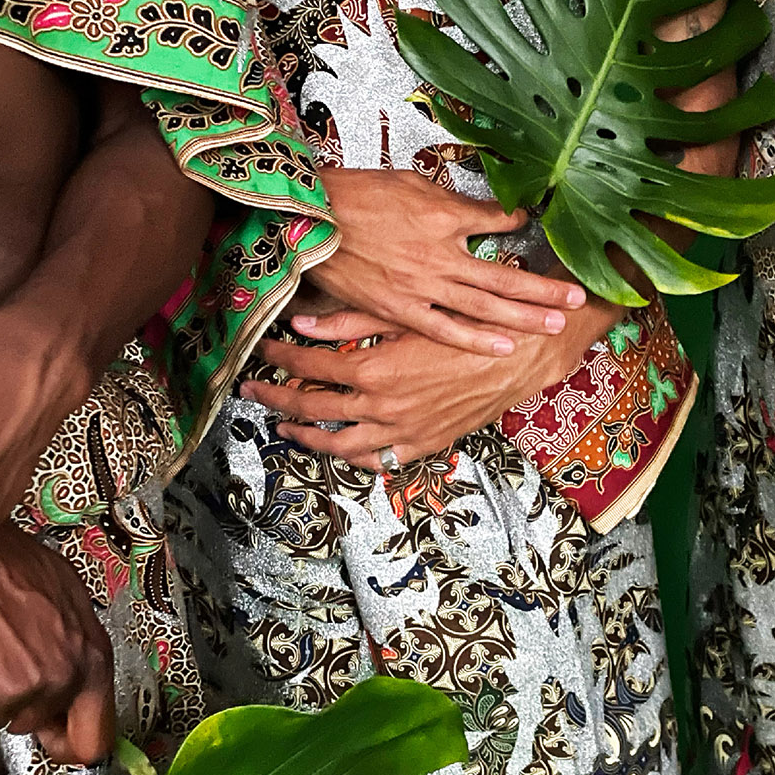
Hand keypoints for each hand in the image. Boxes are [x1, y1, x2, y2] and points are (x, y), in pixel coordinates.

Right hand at [0, 524, 114, 764]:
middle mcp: (53, 680)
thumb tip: (75, 682)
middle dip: (14, 701)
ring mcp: (4, 691)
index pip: (94, 739)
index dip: (69, 744)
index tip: (55, 741)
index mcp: (88, 658)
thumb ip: (75, 648)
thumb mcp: (67, 600)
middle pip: (31, 724)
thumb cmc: (3, 563)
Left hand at [239, 306, 612, 468]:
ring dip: (306, 435)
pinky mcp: (424, 444)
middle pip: (312, 409)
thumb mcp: (408, 314)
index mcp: (375, 371)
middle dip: (275, 398)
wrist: (521, 356)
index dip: (279, 359)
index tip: (262, 350)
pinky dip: (352, 456)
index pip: (309, 368)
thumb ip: (352, 322)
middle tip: (252, 391)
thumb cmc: (467, 325)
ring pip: (339, 444)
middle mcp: (383, 408)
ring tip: (285, 426)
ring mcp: (403, 432)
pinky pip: (378, 460)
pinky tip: (338, 446)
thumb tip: (302, 321)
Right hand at [307, 169, 586, 356]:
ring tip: (556, 324)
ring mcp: (423, 285)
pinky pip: (445, 328)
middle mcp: (441, 254)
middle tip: (577, 297)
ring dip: (524, 317)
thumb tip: (485, 210)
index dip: (521, 228)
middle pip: (504, 275)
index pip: (495, 222)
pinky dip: (476, 339)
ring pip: (485, 306)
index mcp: (443, 216)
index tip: (544, 234)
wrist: (308, 217)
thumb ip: (450, 202)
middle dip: (544, 288)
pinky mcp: (400, 308)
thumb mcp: (408, 183)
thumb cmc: (353, 195)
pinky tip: (504, 346)